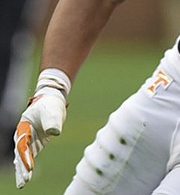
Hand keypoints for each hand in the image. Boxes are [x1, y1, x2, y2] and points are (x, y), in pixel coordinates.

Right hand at [13, 69, 70, 188]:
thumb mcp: (52, 111)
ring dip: (23, 170)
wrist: (51, 100)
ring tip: (23, 183)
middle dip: (22, 168)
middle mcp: (23, 135)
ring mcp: (28, 140)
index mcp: (23, 127)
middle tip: (24, 181)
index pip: (23, 146)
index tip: (29, 168)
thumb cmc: (50, 105)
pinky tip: (26, 176)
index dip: (25, 157)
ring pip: (23, 157)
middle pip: (20, 154)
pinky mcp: (35, 143)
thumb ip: (53, 121)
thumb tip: (54, 133)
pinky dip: (28, 165)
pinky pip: (29, 156)